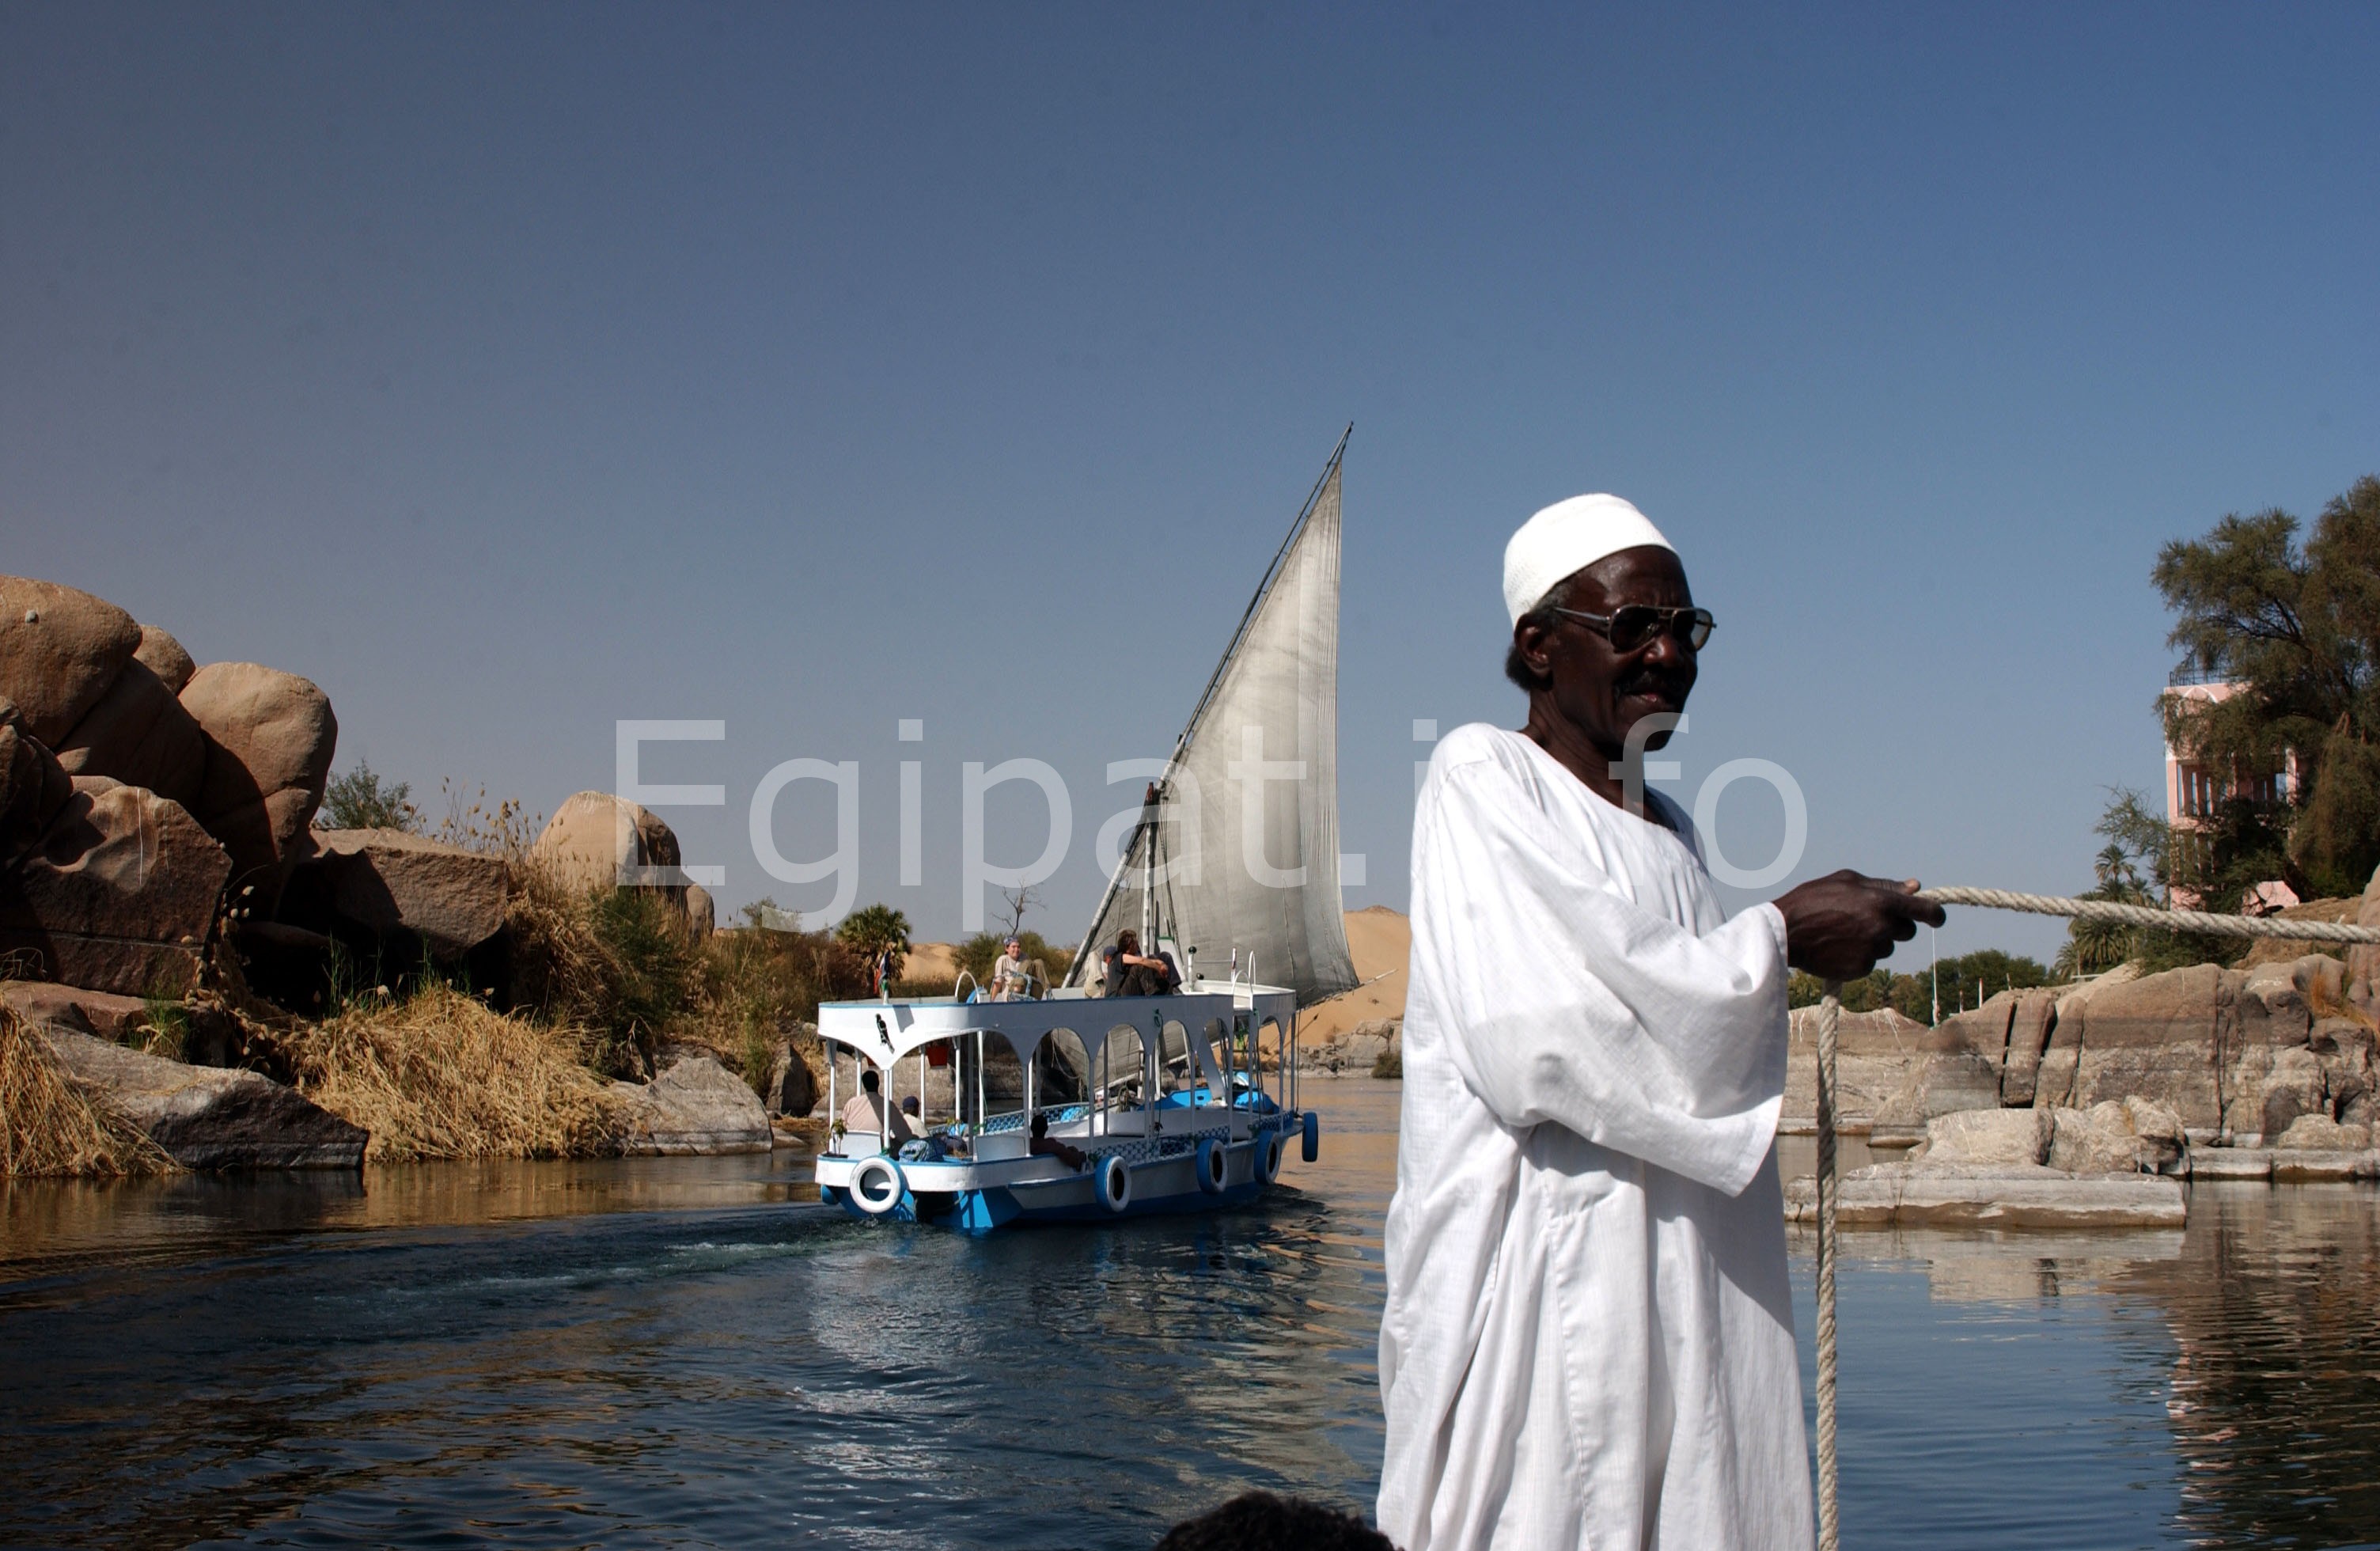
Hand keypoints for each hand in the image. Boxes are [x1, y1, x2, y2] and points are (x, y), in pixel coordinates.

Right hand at [1773, 870, 1945, 981]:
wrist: (1784, 932)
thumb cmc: (1813, 899)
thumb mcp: (1847, 881)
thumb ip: (1883, 885)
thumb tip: (1915, 887)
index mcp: (1881, 902)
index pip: (1926, 911)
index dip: (1936, 914)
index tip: (1937, 918)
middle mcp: (1881, 927)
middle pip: (1906, 931)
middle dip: (1894, 926)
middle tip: (1867, 920)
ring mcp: (1872, 951)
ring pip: (1887, 948)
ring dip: (1874, 941)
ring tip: (1844, 932)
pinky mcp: (1860, 969)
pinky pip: (1870, 962)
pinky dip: (1859, 956)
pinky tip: (1837, 947)